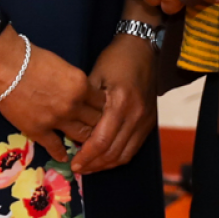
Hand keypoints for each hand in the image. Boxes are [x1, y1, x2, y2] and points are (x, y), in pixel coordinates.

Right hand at [0, 31, 103, 162]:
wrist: (7, 65)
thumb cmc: (33, 58)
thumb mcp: (64, 66)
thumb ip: (76, 83)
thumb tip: (81, 94)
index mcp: (81, 86)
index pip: (103, 103)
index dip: (103, 108)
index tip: (100, 112)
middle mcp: (74, 105)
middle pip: (96, 122)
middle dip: (98, 125)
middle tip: (96, 130)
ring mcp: (57, 120)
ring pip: (81, 136)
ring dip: (84, 140)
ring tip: (85, 144)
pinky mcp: (39, 130)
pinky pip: (55, 147)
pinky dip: (61, 154)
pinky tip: (64, 158)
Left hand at [69, 34, 157, 175]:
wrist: (142, 48)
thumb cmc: (115, 59)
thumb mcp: (95, 75)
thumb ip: (84, 101)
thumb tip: (69, 124)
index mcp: (120, 103)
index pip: (101, 140)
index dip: (86, 156)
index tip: (73, 164)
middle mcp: (135, 116)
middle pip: (113, 152)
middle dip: (94, 164)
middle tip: (78, 169)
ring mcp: (144, 121)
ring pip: (125, 154)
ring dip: (106, 165)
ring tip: (90, 167)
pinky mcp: (149, 122)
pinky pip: (134, 148)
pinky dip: (119, 157)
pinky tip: (106, 158)